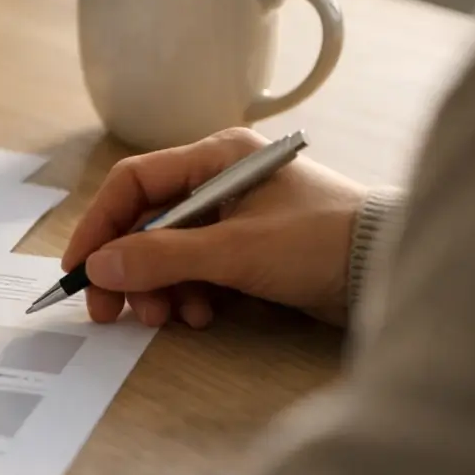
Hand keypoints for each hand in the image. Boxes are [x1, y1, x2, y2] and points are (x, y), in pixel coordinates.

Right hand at [62, 128, 368, 327]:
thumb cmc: (321, 243)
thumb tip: (99, 268)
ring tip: (166, 317)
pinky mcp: (250, 251)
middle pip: (147, 222)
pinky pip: (198, 269)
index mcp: (216, 157)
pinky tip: (200, 315)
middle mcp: (221, 179)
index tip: (80, 269)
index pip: (133, 183)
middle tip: (111, 311)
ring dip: (159, 287)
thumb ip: (162, 257)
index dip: (99, 226)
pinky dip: (189, 293)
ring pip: (169, 251)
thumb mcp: (235, 250)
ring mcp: (236, 217)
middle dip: (129, 268)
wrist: (394, 270)